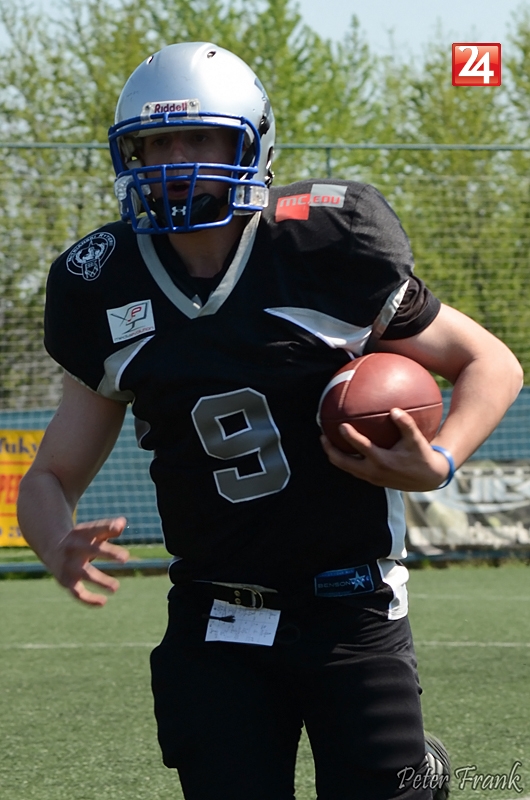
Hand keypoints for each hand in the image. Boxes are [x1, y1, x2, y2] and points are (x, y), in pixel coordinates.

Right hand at [47, 517, 129, 605]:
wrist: (53, 549)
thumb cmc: (82, 539)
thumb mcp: (93, 531)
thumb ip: (108, 528)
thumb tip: (122, 523)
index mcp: (83, 533)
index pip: (96, 528)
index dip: (107, 527)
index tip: (119, 527)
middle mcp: (75, 548)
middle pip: (93, 549)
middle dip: (108, 553)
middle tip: (126, 557)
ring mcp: (70, 565)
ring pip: (86, 574)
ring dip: (100, 581)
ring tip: (116, 587)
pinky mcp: (67, 581)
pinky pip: (77, 593)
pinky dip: (88, 599)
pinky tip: (103, 602)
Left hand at [320, 408, 450, 491]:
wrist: (428, 478)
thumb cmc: (422, 455)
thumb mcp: (417, 440)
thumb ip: (406, 424)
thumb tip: (394, 410)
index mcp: (383, 461)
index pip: (362, 448)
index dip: (351, 437)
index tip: (341, 425)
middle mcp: (374, 471)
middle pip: (344, 463)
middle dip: (331, 450)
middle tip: (322, 436)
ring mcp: (371, 478)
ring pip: (346, 468)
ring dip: (334, 456)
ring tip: (326, 442)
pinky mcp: (372, 480)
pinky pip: (353, 469)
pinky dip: (344, 460)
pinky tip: (342, 448)